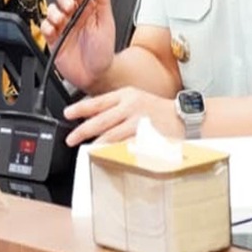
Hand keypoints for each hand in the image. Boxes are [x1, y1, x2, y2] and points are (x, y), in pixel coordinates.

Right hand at [40, 0, 114, 90]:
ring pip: (51, 10)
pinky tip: (54, 30)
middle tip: (70, 7)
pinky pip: (44, 27)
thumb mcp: (106, 22)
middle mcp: (74, 16)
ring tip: (62, 20)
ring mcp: (63, 27)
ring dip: (54, 12)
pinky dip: (46, 26)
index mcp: (88, 9)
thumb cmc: (104, 51)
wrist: (96, 75)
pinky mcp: (53, 39)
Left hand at [63, 86, 179, 145]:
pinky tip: (107, 156)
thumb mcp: (136, 99)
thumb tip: (91, 115)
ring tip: (86, 150)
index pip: (98, 102)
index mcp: (127, 95)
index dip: (80, 108)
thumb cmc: (158, 111)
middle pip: (101, 120)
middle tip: (71, 139)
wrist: (184, 118)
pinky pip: (125, 147)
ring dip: (96, 144)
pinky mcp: (146, 138)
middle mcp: (131, 107)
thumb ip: (115, 106)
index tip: (67, 114)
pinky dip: (114, 152)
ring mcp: (139, 123)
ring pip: (111, 136)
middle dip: (82, 131)